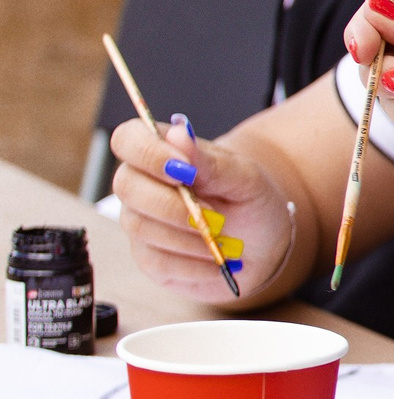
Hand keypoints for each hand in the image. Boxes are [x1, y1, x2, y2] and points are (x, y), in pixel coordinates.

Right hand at [110, 117, 292, 298]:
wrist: (262, 243)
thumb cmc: (250, 200)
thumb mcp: (245, 178)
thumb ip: (211, 161)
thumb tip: (179, 134)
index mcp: (162, 152)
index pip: (128, 139)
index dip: (147, 153)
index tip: (183, 170)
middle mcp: (141, 185)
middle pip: (127, 186)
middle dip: (172, 204)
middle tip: (214, 215)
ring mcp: (139, 222)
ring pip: (140, 227)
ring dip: (189, 237)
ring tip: (224, 240)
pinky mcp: (147, 258)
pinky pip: (157, 262)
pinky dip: (195, 264)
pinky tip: (218, 262)